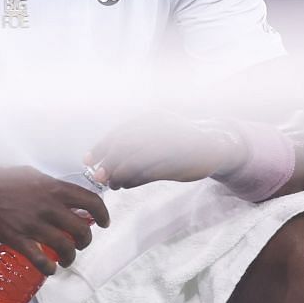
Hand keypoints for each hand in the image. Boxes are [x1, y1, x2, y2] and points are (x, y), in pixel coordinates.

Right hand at [0, 163, 110, 275]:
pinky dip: (49, 269)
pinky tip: (50, 270)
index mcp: (54, 189)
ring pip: (65, 247)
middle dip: (85, 241)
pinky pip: (40, 260)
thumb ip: (51, 186)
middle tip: (80, 244)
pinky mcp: (18, 239)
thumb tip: (66, 196)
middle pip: (82, 230)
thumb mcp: (33, 175)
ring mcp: (33, 224)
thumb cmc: (3, 180)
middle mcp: (48, 207)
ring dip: (70, 257)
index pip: (91, 201)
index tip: (104, 223)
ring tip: (66, 260)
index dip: (103, 214)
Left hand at [84, 114, 241, 189]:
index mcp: (151, 118)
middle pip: (124, 147)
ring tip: (113, 183)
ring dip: (119, 175)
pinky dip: (134, 180)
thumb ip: (130, 147)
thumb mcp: (154, 139)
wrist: (215, 146)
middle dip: (108, 163)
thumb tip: (99, 161)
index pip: (119, 132)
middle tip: (99, 176)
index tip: (88, 160)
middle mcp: (159, 127)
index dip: (101, 146)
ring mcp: (169, 144)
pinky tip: (127, 185)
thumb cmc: (179, 143)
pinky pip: (149, 173)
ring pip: (135, 162)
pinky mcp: (178, 161)